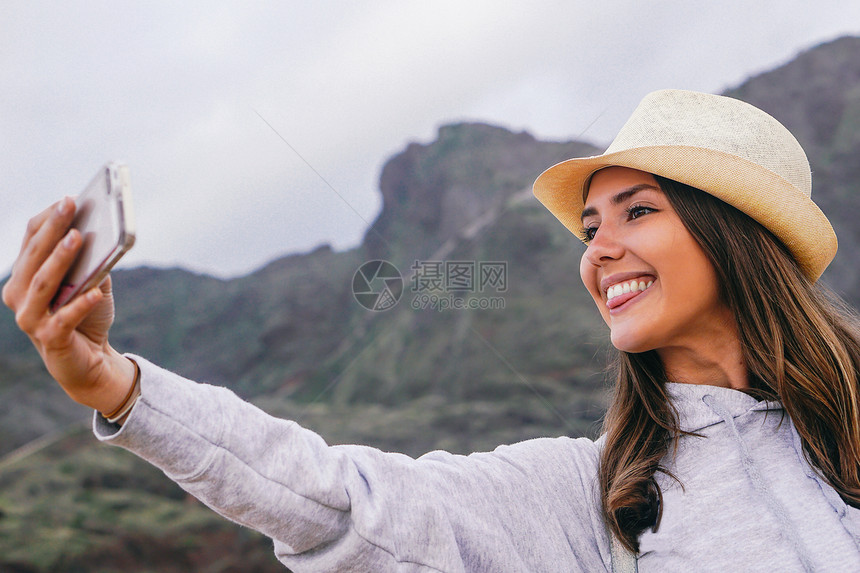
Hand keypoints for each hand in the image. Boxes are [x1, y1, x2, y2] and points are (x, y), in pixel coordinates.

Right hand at [2, 197, 134, 412]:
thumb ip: (91, 263)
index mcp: (25, 278)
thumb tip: (101, 234)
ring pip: (43, 284)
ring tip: (78, 237)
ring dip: (60, 258)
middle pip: (34, 257)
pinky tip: (96, 293)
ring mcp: (31, 319)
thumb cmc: (86, 317)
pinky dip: (80, 305)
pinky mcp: (50, 340)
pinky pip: (64, 319)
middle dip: (53, 229)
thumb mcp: (90, 284)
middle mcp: (20, 296)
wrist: (90, 363)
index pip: (30, 241)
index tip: (67, 200)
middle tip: (69, 206)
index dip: (48, 220)